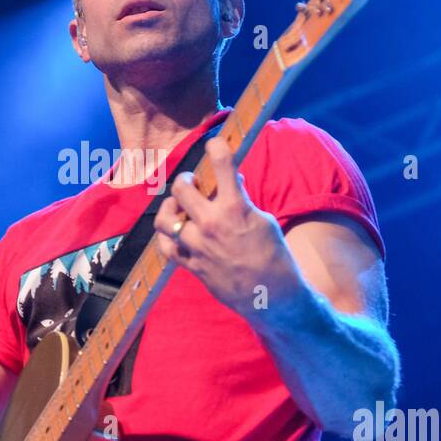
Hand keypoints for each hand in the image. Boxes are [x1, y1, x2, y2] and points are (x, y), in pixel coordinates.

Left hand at [153, 137, 300, 319]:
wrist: (272, 296)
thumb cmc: (274, 255)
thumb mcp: (264, 220)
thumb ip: (242, 200)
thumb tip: (232, 181)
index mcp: (235, 208)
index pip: (222, 164)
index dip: (216, 147)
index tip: (215, 144)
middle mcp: (212, 224)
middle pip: (181, 190)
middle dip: (185, 181)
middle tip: (192, 183)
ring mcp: (198, 247)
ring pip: (165, 220)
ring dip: (171, 209)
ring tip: (179, 207)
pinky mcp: (192, 266)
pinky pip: (166, 247)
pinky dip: (167, 237)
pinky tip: (175, 232)